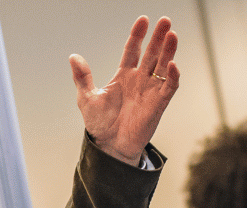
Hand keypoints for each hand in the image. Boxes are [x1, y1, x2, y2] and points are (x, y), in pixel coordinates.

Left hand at [70, 16, 180, 165]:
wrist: (109, 147)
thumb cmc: (99, 124)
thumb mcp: (87, 98)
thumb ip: (82, 77)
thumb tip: (73, 57)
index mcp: (123, 75)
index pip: (132, 49)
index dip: (138, 35)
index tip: (143, 20)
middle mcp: (139, 80)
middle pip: (151, 53)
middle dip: (158, 38)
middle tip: (165, 21)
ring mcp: (150, 91)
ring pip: (163, 66)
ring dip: (169, 51)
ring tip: (172, 34)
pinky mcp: (158, 104)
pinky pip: (169, 87)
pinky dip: (173, 76)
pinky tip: (172, 64)